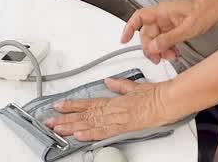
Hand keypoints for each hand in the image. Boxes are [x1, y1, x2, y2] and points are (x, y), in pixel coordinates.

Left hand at [46, 77, 176, 141]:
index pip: (88, 102)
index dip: (72, 104)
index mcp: (114, 100)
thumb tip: (109, 82)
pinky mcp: (124, 126)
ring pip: (90, 123)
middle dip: (65, 118)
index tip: (58, 106)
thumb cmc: (155, 94)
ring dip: (72, 126)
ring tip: (57, 129)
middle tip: (49, 121)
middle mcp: (113, 109)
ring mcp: (117, 118)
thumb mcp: (135, 86)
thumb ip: (120, 85)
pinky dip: (91, 133)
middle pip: (84, 114)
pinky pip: (104, 131)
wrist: (168, 100)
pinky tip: (79, 135)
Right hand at [122, 0, 217, 63]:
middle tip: (158, 58)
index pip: (139, 17)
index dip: (129, 28)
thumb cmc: (207, 11)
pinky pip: (166, 38)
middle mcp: (164, 15)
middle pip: (148, 32)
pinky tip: (174, 53)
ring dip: (160, 49)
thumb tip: (153, 47)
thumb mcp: (187, 28)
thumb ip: (169, 39)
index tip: (124, 39)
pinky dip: (168, 47)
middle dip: (151, 47)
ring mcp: (170, 21)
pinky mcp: (177, 26)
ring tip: (170, 57)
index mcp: (163, 10)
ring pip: (157, 37)